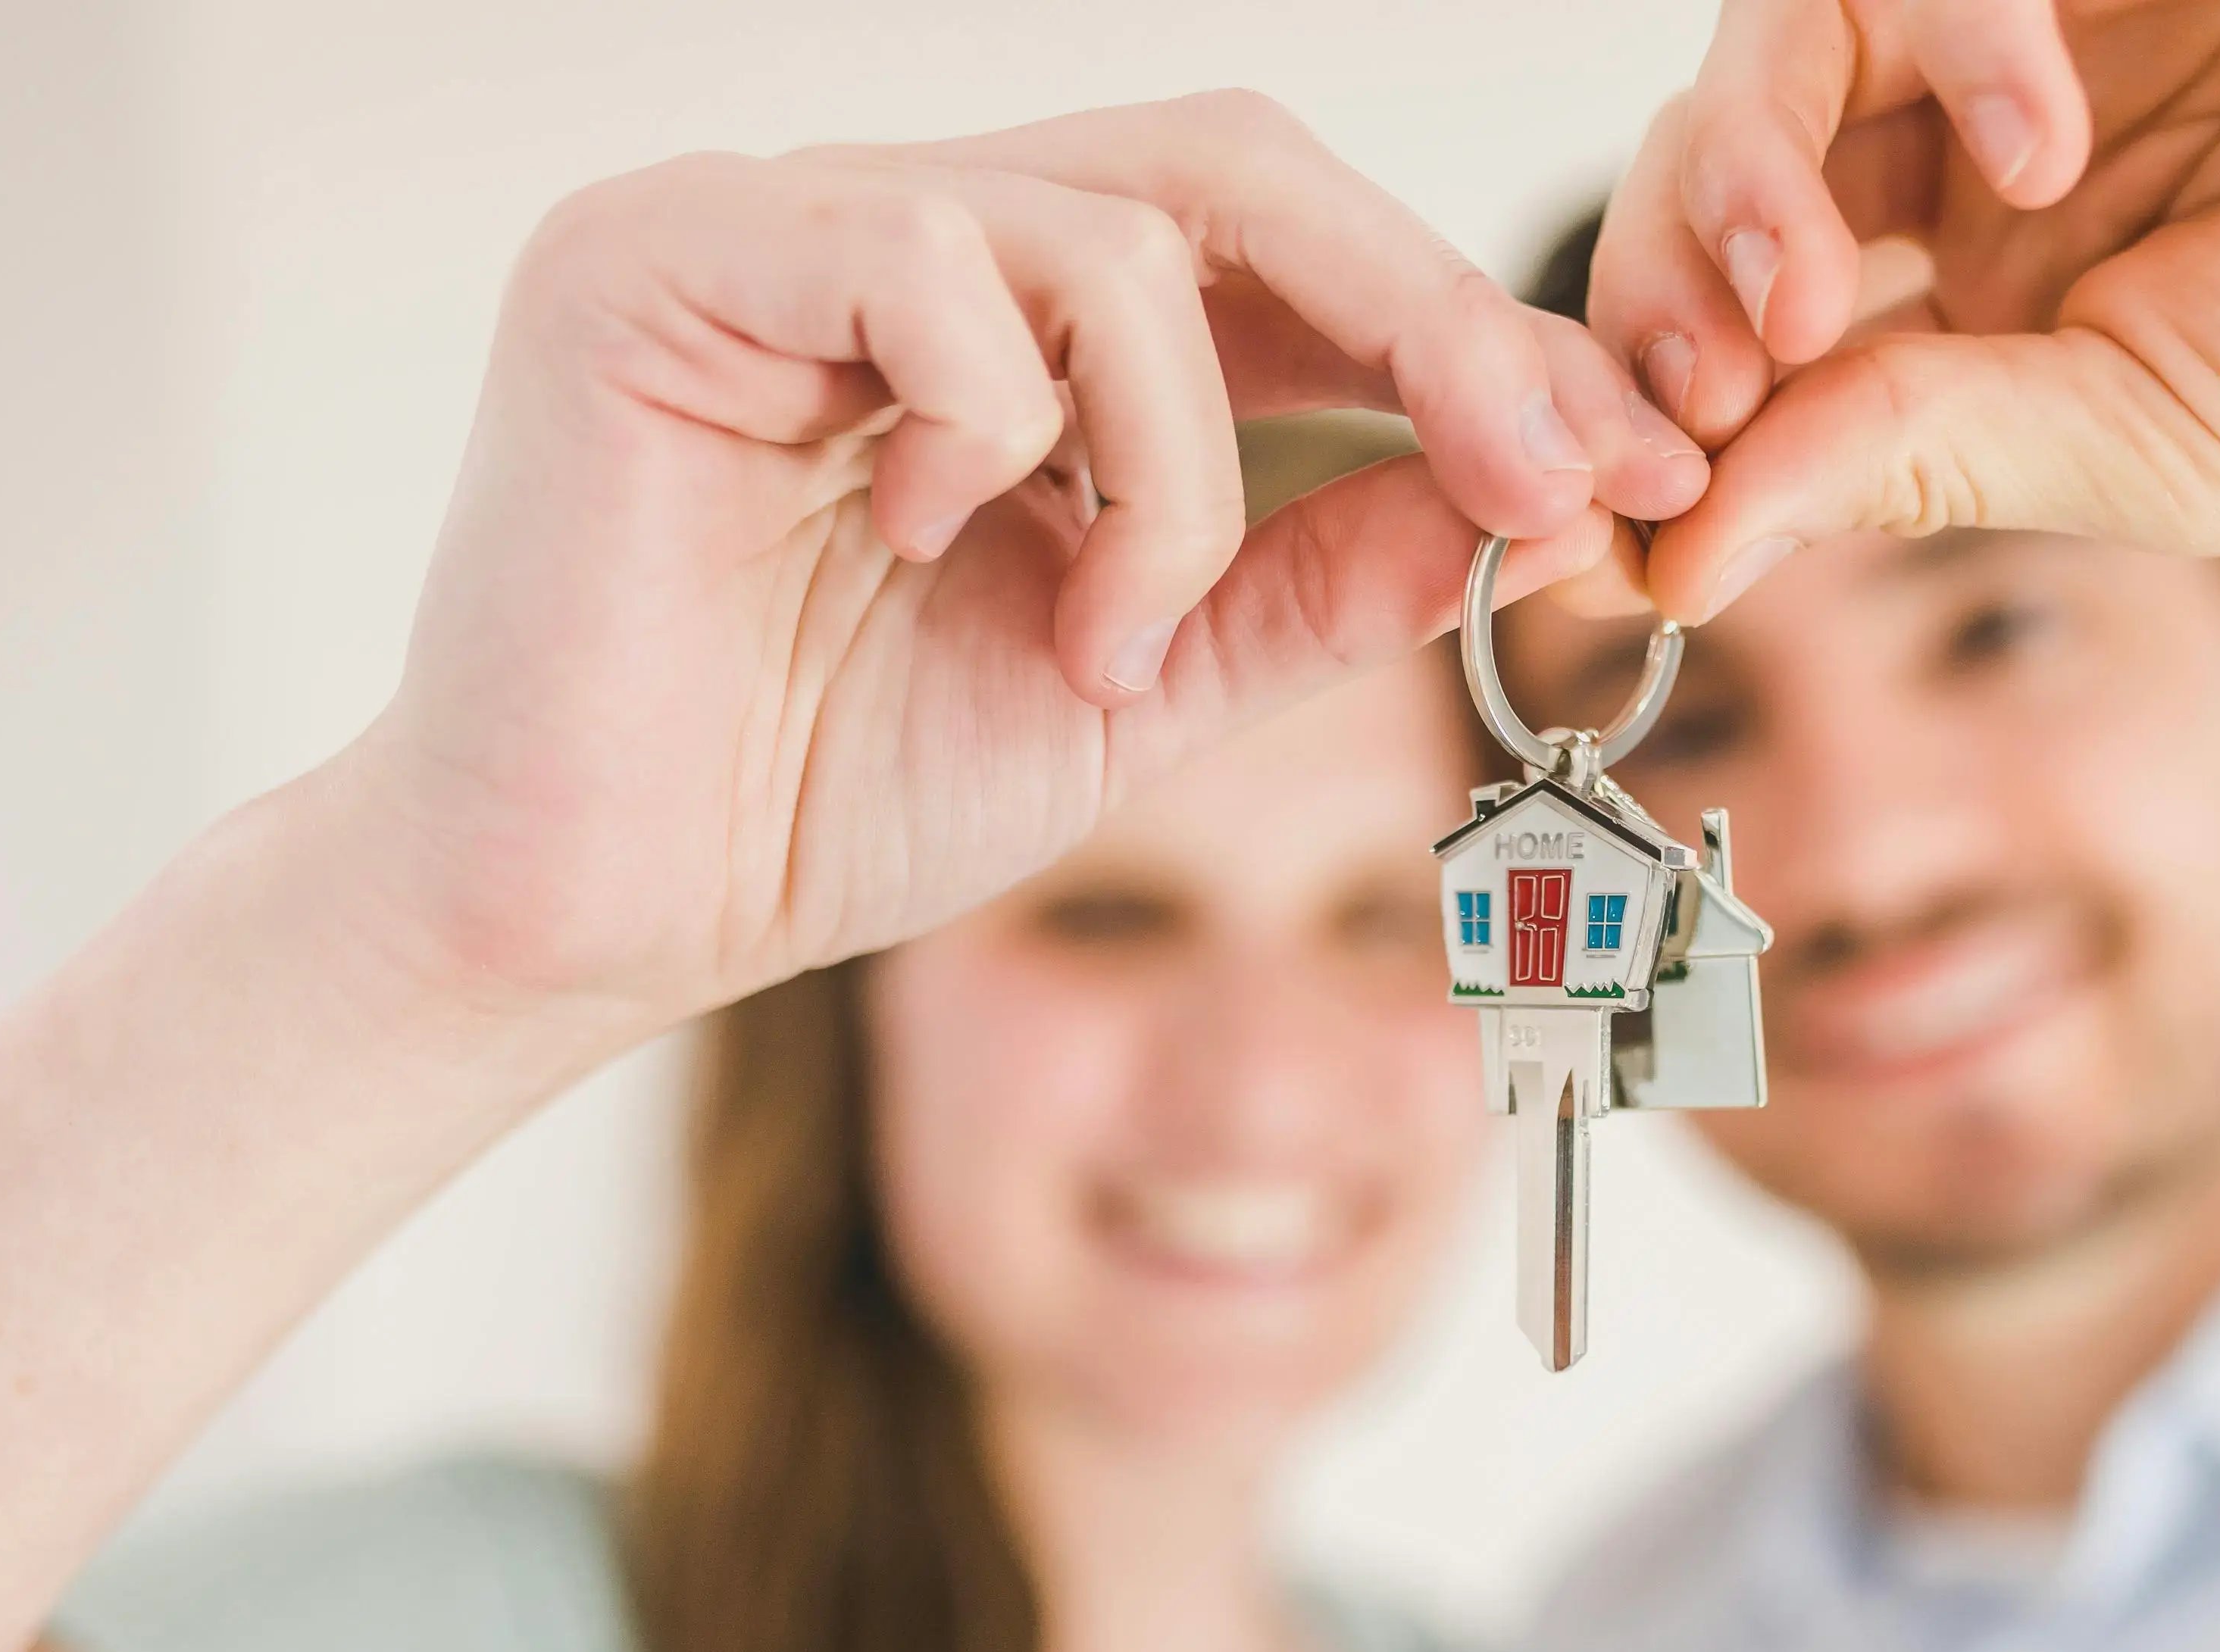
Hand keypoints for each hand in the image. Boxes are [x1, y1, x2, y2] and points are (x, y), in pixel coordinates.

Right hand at [355, 92, 1705, 1022]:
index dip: (1470, 340)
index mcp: (1012, 317)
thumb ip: (1316, 578)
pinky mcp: (660, 256)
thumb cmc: (827, 793)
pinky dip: (998, 429)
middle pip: (1234, 168)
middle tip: (1547, 474)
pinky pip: (925, 260)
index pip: (1283, 249)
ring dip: (1179, 469)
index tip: (1628, 468)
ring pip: (1109, 232)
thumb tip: (1520, 498)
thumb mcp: (1145, 682)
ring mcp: (776, 222)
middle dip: (1428, 323)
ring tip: (1104, 640)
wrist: (591, 916)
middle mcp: (900, 231)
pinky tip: (924, 546)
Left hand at [1592, 0, 2219, 617]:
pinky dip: (1937, 25)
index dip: (1644, 406)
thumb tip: (1670, 569)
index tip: (1608, 508)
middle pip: (1717, 172)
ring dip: (1757, 165)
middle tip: (1708, 383)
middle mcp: (1979, 157)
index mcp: (1986, 310)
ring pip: (1781, 38)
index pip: (1741, 334)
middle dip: (1669, 285)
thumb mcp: (2148, 448)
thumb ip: (1909, 463)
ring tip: (1828, 288)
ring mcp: (2032, 18)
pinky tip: (2037, 128)